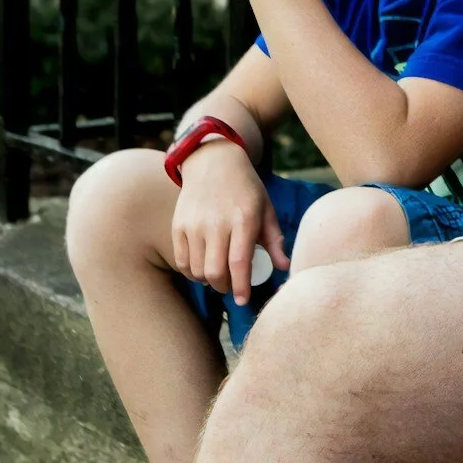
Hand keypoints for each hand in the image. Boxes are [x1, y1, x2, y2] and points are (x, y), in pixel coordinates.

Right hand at [169, 145, 289, 303]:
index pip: (239, 262)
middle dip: (225, 287)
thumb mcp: (266, 209)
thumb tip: (285, 267)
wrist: (213, 162)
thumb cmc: (246, 189)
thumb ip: (275, 240)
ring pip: (197, 271)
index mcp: (243, 219)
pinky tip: (202, 268)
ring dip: (208, 281)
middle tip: (231, 286)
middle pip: (215, 272)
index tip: (243, 300)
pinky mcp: (178, 225)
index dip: (241, 287)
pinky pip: (182, 261)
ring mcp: (194, 225)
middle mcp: (216, 223)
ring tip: (218, 275)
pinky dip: (191, 273)